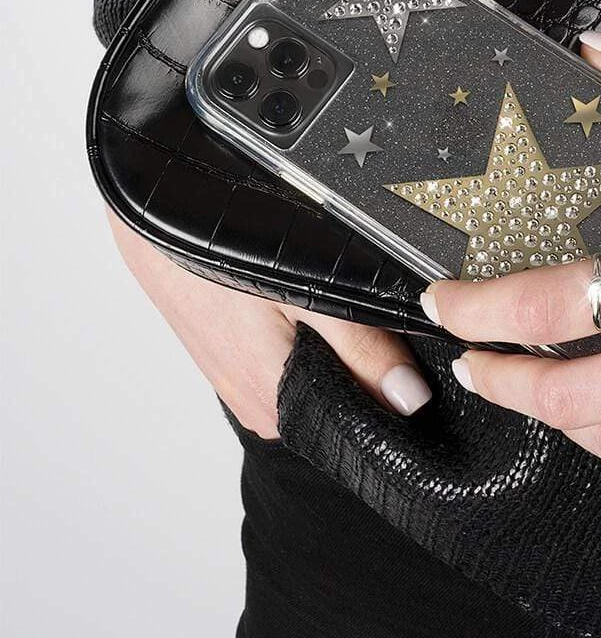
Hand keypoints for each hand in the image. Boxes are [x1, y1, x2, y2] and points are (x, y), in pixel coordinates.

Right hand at [107, 208, 431, 437]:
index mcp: (279, 405)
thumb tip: (410, 397)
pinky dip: (308, 330)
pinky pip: (289, 354)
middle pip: (343, 396)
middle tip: (370, 307)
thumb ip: (360, 347)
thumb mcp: (305, 294)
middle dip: (370, 359)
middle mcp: (260, 405)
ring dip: (338, 341)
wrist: (150, 217)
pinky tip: (303, 296)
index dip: (397, 386)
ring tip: (331, 294)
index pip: (362, 421)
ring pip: (318, 371)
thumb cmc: (217, 251)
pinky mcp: (234, 356)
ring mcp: (243, 381)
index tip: (413, 349)